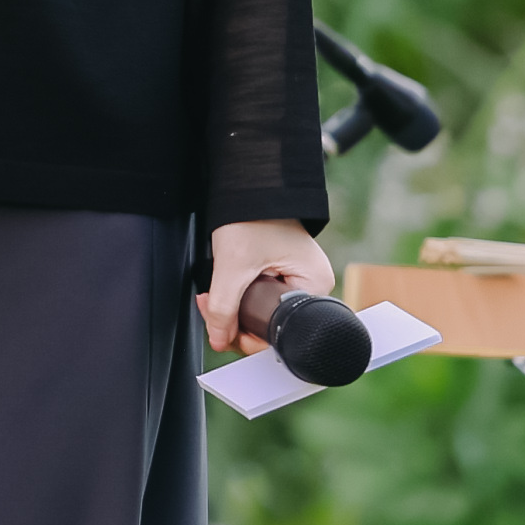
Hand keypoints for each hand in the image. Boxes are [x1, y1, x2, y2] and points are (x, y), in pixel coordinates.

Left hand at [201, 219, 335, 355]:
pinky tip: (219, 290)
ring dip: (231, 309)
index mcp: (315, 286)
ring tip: (209, 298)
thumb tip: (219, 339)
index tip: (222, 331)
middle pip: (270, 323)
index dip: (248, 336)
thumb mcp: (233, 265)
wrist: (248, 185)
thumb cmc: (252, 215)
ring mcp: (296, 278)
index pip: (281, 331)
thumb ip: (224, 307)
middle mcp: (312, 285)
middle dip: (234, 321)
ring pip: (261, 312)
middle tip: (209, 307)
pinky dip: (237, 296)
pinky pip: (259, 297)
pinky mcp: (280, 272)